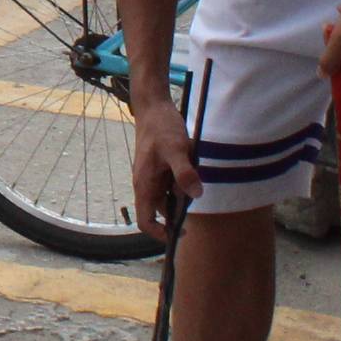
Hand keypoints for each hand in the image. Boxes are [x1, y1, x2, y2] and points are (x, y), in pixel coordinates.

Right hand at [130, 90, 199, 241]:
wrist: (153, 107)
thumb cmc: (161, 128)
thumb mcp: (176, 150)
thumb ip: (184, 174)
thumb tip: (195, 197)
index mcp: (144, 186)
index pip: (145, 221)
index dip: (160, 233)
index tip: (180, 233)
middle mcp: (146, 185)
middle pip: (162, 210)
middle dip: (179, 206)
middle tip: (195, 190)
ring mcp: (153, 177)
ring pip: (169, 195)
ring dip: (183, 190)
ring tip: (193, 169)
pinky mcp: (160, 168)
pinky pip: (172, 182)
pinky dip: (183, 179)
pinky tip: (191, 162)